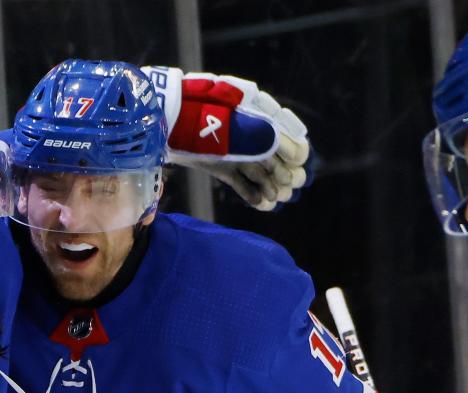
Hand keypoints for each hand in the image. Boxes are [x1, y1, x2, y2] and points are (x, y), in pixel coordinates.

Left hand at [143, 66, 310, 210]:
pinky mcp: (219, 166)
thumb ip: (269, 137)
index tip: (298, 164)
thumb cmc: (204, 113)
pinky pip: (240, 181)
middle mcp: (249, 134)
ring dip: (269, 185)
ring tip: (276, 200)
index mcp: (257, 115)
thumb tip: (299, 156)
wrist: (168, 118)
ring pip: (258, 171)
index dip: (292, 150)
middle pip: (273, 157)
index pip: (285, 134)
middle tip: (287, 189)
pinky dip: (251, 193)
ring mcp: (233, 151)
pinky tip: (262, 204)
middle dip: (282, 173)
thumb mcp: (240, 121)